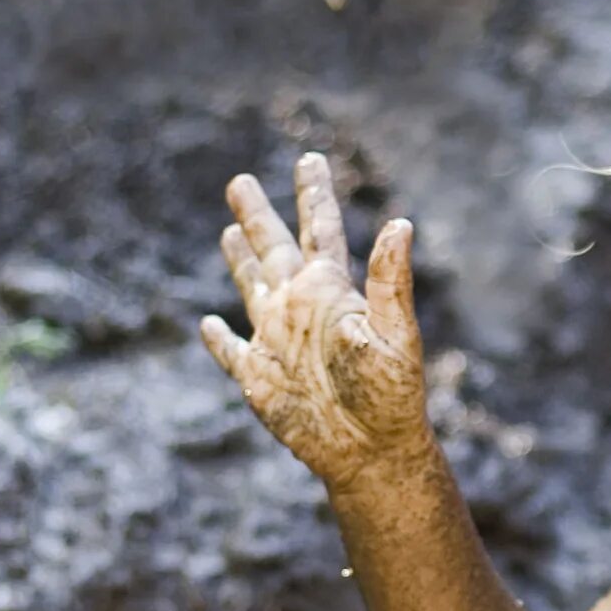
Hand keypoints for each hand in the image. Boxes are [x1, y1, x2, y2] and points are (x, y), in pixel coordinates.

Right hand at [200, 152, 429, 494]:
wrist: (370, 451)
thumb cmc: (392, 395)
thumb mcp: (395, 334)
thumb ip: (390, 282)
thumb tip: (402, 224)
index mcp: (331, 291)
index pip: (319, 229)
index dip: (312, 194)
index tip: (310, 159)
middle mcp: (301, 307)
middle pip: (274, 248)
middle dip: (258, 214)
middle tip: (240, 180)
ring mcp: (277, 340)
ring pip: (250, 288)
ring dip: (239, 260)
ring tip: (230, 231)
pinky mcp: (258, 378)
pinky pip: (231, 352)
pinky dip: (218, 339)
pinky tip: (208, 324)